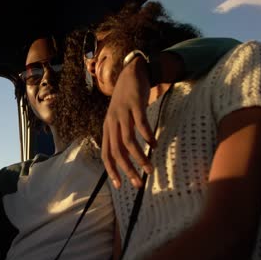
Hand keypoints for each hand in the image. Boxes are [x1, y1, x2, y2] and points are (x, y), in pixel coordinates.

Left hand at [102, 57, 155, 188]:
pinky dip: (147, 136)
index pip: (106, 154)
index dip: (112, 170)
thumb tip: (126, 157)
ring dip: (139, 157)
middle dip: (127, 169)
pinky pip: (140, 124)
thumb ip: (120, 136)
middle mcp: (112, 122)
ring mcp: (122, 113)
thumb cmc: (126, 101)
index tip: (120, 185)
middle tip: (138, 183)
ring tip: (149, 168)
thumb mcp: (118, 119)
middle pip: (117, 151)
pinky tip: (154, 144)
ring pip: (128, 141)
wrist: (131, 73)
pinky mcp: (134, 105)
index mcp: (107, 128)